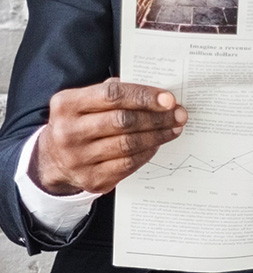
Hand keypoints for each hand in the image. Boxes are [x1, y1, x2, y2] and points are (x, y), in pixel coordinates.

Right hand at [30, 78, 186, 194]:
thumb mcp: (84, 102)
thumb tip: (155, 93)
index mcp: (66, 105)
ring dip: (158, 135)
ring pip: (129, 144)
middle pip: (123, 121)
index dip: (143, 96)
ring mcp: (79, 158)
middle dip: (157, 117)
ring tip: (174, 128)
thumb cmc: (79, 123)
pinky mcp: (92, 179)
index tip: (168, 99)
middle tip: (178, 115)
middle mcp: (68, 132)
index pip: (112, 95)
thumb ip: (112, 93)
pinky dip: (148, 152)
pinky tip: (158, 144)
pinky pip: (129, 164)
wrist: (54, 160)